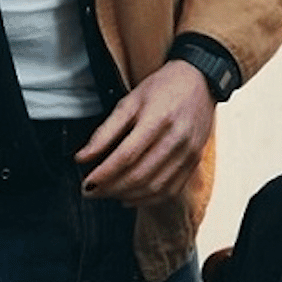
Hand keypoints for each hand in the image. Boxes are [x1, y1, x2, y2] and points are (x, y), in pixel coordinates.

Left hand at [74, 60, 215, 205]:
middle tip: (90, 192)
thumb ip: (105, 131)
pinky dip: (147, 199)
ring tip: (107, 194)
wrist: (200, 82)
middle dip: (110, 189)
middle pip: (139, 175)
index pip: (126, 156)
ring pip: (154, 187)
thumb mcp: (129, 102)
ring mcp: (188, 153)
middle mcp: (175, 139)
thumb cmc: (161, 89)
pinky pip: (170, 190)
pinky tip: (130, 197)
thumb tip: (81, 158)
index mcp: (157, 120)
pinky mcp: (194, 162)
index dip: (104, 174)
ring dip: (127, 196)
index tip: (86, 183)